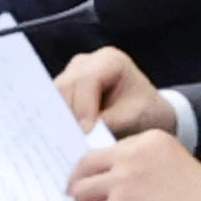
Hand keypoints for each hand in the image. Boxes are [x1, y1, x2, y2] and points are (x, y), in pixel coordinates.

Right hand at [56, 45, 175, 136]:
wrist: (147, 114)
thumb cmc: (145, 112)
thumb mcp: (131, 118)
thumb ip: (106, 122)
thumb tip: (79, 133)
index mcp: (110, 60)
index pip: (86, 80)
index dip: (82, 106)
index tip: (85, 132)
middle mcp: (86, 62)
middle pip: (65, 87)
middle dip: (67, 114)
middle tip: (70, 141)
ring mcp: (72, 74)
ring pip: (54, 96)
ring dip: (59, 118)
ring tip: (68, 141)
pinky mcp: (64, 88)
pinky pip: (53, 103)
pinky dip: (58, 119)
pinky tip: (64, 136)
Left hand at [65, 123, 200, 200]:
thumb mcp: (172, 162)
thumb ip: (141, 163)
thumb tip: (108, 180)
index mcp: (147, 140)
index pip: (106, 151)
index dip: (95, 170)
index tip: (91, 182)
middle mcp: (131, 155)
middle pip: (85, 166)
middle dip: (76, 184)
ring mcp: (122, 180)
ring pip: (81, 191)